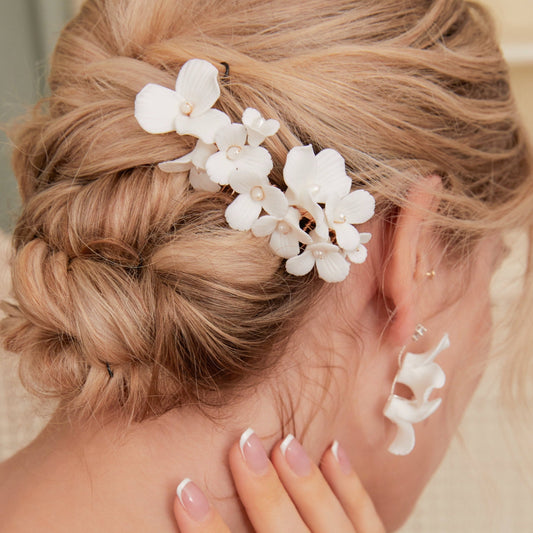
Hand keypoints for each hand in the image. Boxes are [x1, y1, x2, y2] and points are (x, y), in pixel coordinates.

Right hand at [172, 429, 385, 531]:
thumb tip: (189, 507)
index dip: (208, 532)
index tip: (185, 491)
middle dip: (265, 493)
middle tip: (242, 446)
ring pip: (332, 527)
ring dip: (308, 484)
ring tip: (284, 442)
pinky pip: (368, 522)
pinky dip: (351, 487)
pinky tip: (332, 450)